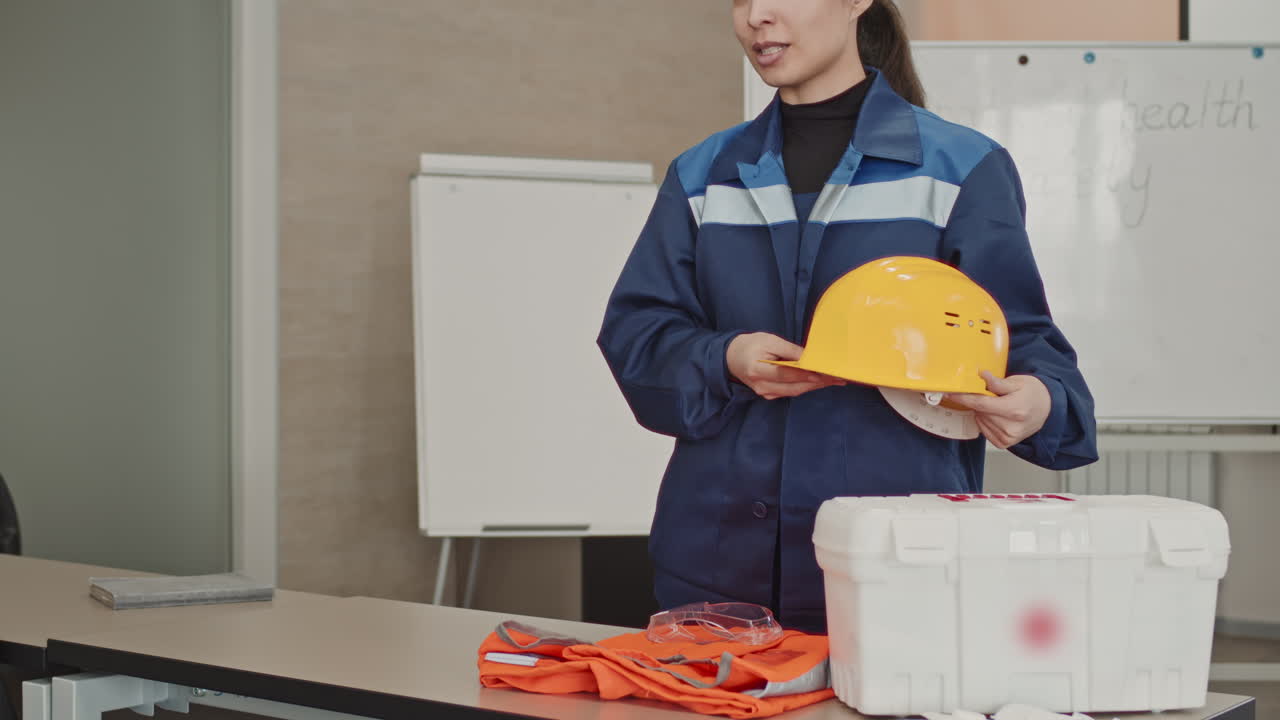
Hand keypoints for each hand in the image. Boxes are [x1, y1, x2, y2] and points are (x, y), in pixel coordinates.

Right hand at [727, 332, 845, 400]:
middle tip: (836, 377)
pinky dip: (805, 387)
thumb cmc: (751, 345)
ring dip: (814, 386)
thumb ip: (789, 350)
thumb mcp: (769, 340)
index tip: (823, 372)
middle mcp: (761, 386)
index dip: (804, 374)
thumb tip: (809, 357)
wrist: (732, 357)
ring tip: (833, 380)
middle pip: (793, 387)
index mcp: (757, 370)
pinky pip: (790, 392)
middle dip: (816, 382)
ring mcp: (765, 393)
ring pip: (794, 392)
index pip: (785, 374)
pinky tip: (819, 382)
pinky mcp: (769, 395)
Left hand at [947, 371, 1050, 448]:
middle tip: (993, 396)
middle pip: (980, 412)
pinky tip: (999, 416)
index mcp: (1015, 410)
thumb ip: (997, 383)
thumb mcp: (1018, 382)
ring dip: (983, 412)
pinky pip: (984, 430)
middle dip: (980, 402)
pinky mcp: (1004, 443)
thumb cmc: (1034, 394)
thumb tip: (981, 376)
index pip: (981, 404)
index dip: (963, 398)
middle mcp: (1011, 427)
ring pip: (980, 420)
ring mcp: (1007, 437)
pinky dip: (986, 421)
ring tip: (1000, 406)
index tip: (951, 393)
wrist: (1048, 409)